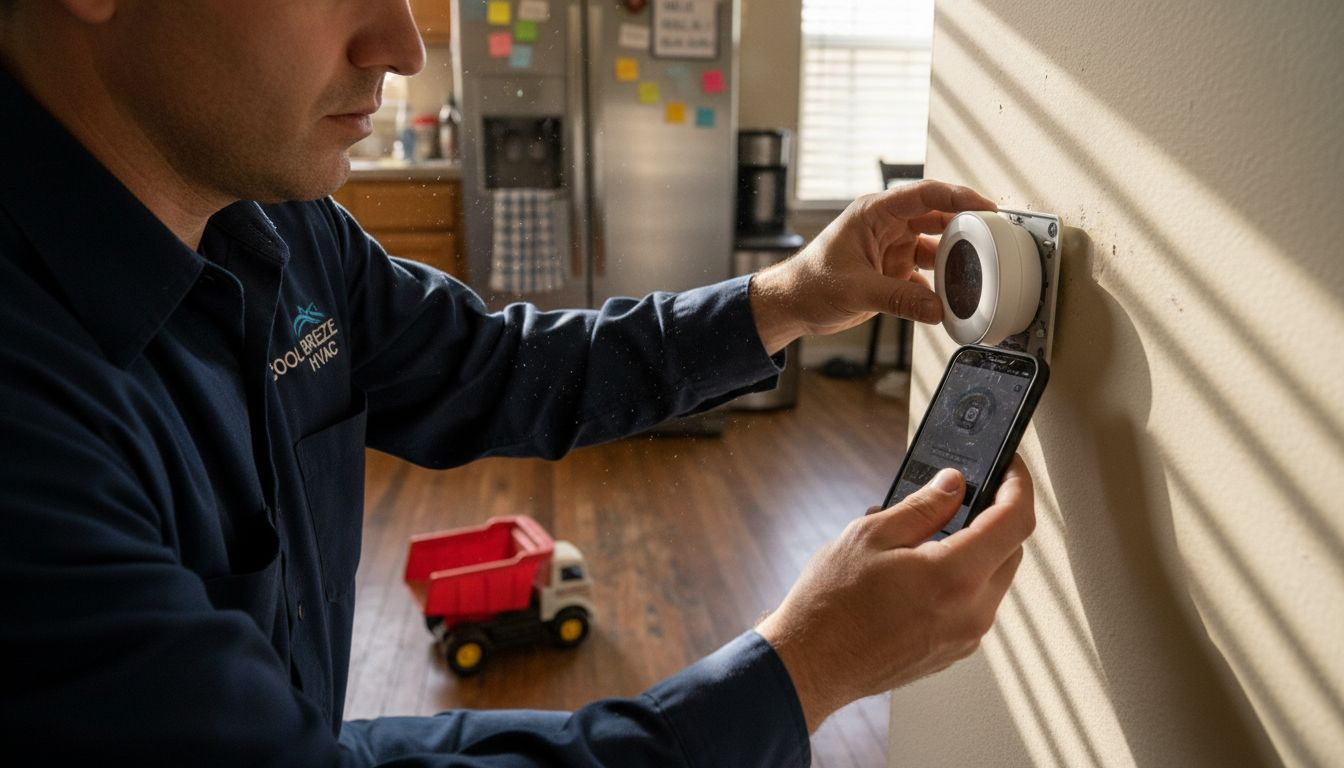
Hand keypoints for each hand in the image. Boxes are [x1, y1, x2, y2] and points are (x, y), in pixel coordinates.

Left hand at [749, 180, 995, 353]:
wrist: (792, 304)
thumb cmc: (809, 283)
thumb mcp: (855, 289)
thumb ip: (899, 299)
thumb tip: (937, 309)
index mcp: (874, 213)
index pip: (924, 194)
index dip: (958, 197)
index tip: (986, 207)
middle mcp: (886, 225)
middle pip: (936, 216)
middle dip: (965, 226)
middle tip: (993, 237)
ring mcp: (891, 247)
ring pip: (934, 245)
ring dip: (954, 259)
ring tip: (976, 271)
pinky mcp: (892, 270)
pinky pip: (926, 273)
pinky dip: (939, 285)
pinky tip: (951, 298)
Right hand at [756, 456, 1034, 731]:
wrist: (811, 665)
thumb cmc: (831, 605)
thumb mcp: (870, 535)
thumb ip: (922, 507)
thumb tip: (953, 485)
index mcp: (956, 576)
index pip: (1015, 521)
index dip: (1018, 486)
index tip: (1010, 468)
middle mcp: (972, 612)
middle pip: (1010, 551)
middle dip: (995, 518)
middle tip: (961, 496)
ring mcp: (965, 638)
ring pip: (992, 579)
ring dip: (975, 550)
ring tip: (923, 537)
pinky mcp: (952, 652)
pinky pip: (973, 605)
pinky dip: (960, 580)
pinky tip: (918, 570)